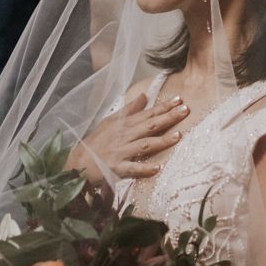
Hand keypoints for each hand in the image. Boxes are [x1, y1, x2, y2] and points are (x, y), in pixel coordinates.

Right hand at [65, 92, 188, 184]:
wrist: (79, 162)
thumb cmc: (97, 141)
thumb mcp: (111, 121)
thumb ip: (130, 109)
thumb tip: (144, 96)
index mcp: (124, 124)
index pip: (147, 114)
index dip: (164, 106)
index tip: (179, 99)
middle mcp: (124, 136)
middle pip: (149, 126)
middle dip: (168, 118)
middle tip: (185, 110)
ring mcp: (121, 152)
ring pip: (145, 145)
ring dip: (161, 141)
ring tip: (178, 136)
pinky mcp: (117, 168)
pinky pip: (132, 169)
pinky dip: (144, 169)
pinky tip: (157, 168)